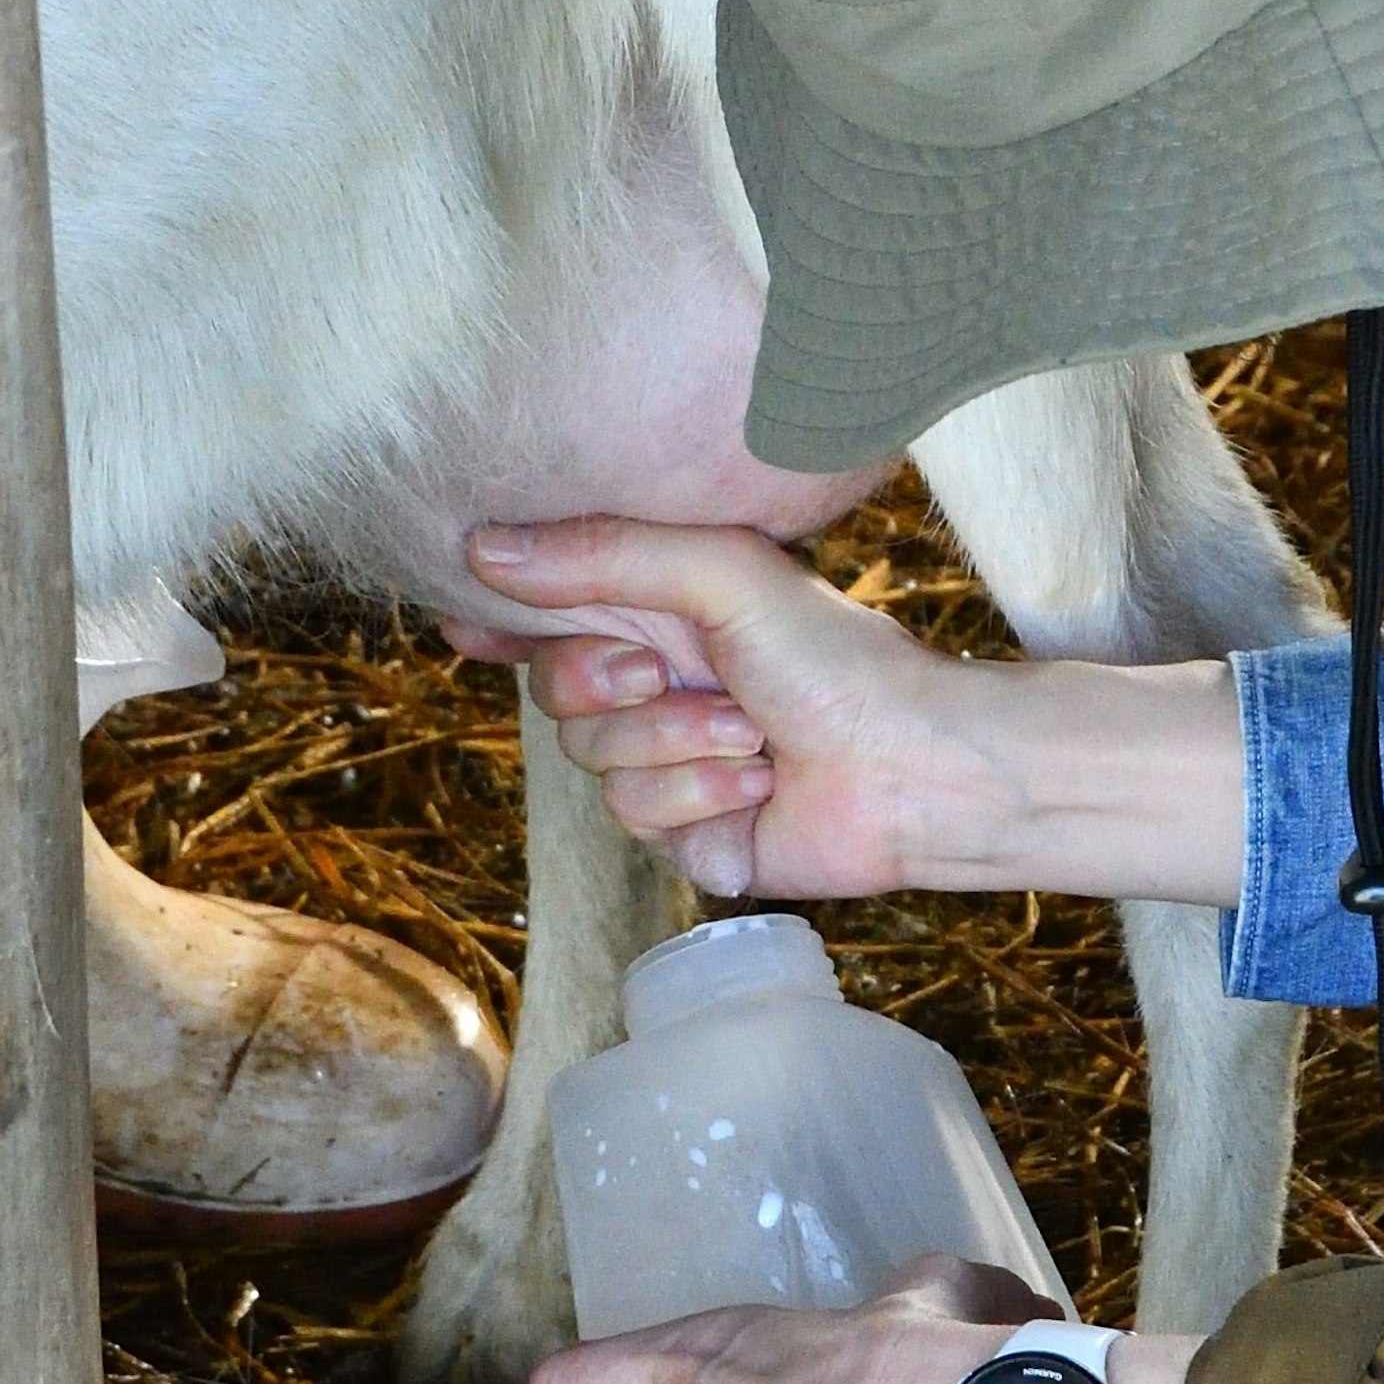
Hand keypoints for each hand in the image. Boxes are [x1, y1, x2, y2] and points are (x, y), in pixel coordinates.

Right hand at [460, 516, 1247, 911]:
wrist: (915, 766)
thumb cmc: (837, 660)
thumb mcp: (721, 575)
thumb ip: (604, 556)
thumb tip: (480, 549)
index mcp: (656, 616)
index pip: (543, 617)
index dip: (497, 622)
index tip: (468, 625)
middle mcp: (652, 688)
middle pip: (551, 693)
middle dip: (606, 684)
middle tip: (670, 672)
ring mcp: (666, 763)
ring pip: (591, 761)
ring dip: (674, 743)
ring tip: (750, 733)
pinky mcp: (685, 834)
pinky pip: (637, 818)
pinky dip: (699, 794)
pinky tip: (757, 785)